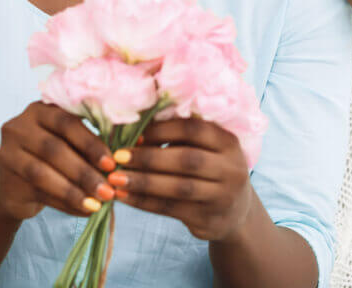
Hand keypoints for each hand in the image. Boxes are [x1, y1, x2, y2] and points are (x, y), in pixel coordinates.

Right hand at [0, 101, 116, 221]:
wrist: (14, 185)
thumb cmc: (52, 158)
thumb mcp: (68, 144)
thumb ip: (87, 146)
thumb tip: (121, 160)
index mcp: (40, 109)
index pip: (67, 122)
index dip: (90, 143)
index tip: (111, 164)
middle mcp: (19, 126)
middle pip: (54, 149)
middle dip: (84, 172)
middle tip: (107, 189)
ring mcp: (7, 152)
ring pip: (43, 173)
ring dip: (74, 191)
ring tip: (97, 204)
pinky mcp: (5, 179)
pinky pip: (38, 192)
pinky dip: (64, 203)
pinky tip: (83, 210)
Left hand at [107, 118, 252, 241]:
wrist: (235, 212)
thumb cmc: (210, 170)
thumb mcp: (206, 150)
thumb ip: (179, 139)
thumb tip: (135, 133)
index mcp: (228, 142)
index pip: (194, 130)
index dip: (163, 130)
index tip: (136, 135)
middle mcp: (231, 169)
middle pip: (186, 160)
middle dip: (149, 158)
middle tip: (118, 157)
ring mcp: (222, 196)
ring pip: (178, 188)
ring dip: (143, 182)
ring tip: (116, 179)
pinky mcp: (209, 220)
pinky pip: (171, 209)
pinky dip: (144, 202)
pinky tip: (125, 197)